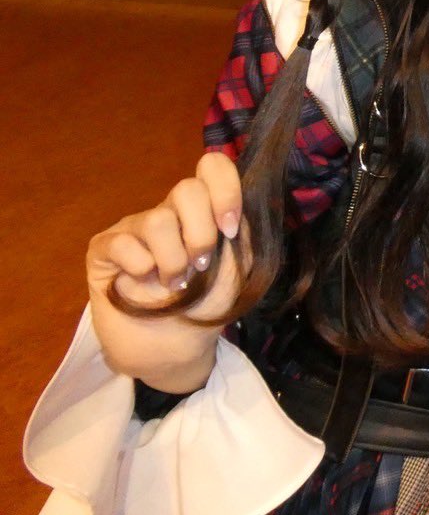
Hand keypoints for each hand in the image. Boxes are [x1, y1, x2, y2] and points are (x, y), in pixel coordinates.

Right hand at [86, 152, 245, 390]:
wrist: (175, 347)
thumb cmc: (207, 303)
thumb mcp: (238, 264)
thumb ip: (241, 228)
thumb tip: (233, 204)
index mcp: (203, 210)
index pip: (212, 167)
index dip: (225, 190)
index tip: (230, 229)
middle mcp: (168, 212)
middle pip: (187, 190)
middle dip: (201, 235)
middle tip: (200, 266)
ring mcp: (133, 228)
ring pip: (158, 220)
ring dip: (173, 261)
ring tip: (173, 284)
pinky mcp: (103, 249)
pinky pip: (124, 244)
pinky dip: (141, 269)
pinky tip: (142, 284)